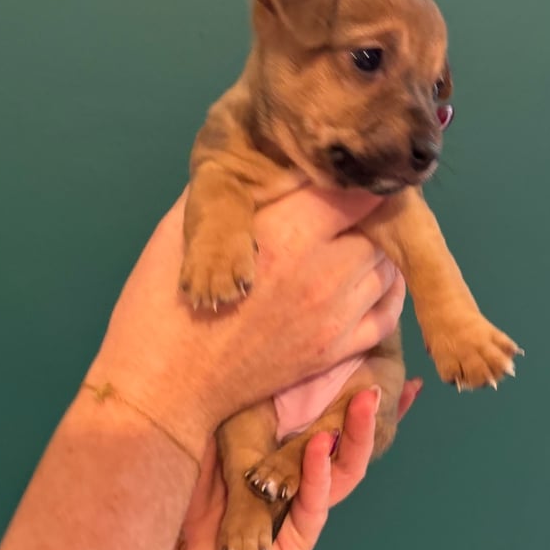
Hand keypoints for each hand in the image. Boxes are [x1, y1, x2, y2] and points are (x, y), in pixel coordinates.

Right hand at [85, 186, 405, 459]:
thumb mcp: (186, 227)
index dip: (352, 179)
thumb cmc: (163, 301)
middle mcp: (323, 271)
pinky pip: (387, 314)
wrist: (166, 385)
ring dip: (374, 252)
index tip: (340, 177)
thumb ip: (234, 191)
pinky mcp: (336, 351)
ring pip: (386, 267)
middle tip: (345, 212)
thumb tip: (263, 164)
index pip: (354, 190)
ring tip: (351, 243)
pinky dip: (384, 293)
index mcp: (287, 231)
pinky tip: (367, 282)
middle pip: (377, 228)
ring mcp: (335, 316)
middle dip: (366, 215)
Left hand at [150, 380, 421, 549]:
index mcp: (282, 452)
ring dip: (353, 439)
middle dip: (368, 416)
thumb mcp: (207, 426)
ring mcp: (295, 515)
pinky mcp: (289, 547)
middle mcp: (296, 482)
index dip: (363, 403)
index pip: (329, 422)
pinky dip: (315, 475)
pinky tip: (319, 446)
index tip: (394, 373)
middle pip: (347, 448)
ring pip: (341, 477)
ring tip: (364, 403)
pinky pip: (312, 509)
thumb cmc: (167, 479)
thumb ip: (242, 398)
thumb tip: (270, 350)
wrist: (141, 543)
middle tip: (382, 381)